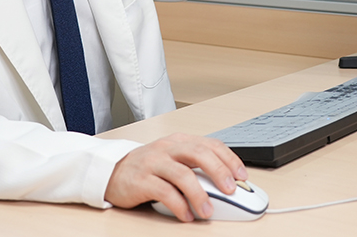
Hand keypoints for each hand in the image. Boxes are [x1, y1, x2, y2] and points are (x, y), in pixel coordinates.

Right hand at [104, 133, 247, 221]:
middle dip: (219, 172)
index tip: (242, 175)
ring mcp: (154, 162)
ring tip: (207, 211)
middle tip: (231, 190)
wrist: (114, 171)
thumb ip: (195, 166)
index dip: (229, 159)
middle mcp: (168, 148)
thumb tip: (226, 182)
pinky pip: (164, 192)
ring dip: (199, 194)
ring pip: (183, 174)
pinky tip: (186, 215)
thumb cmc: (149, 167)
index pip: (210, 144)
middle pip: (199, 154)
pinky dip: (179, 205)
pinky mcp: (141, 179)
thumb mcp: (174, 159)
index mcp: (179, 141)